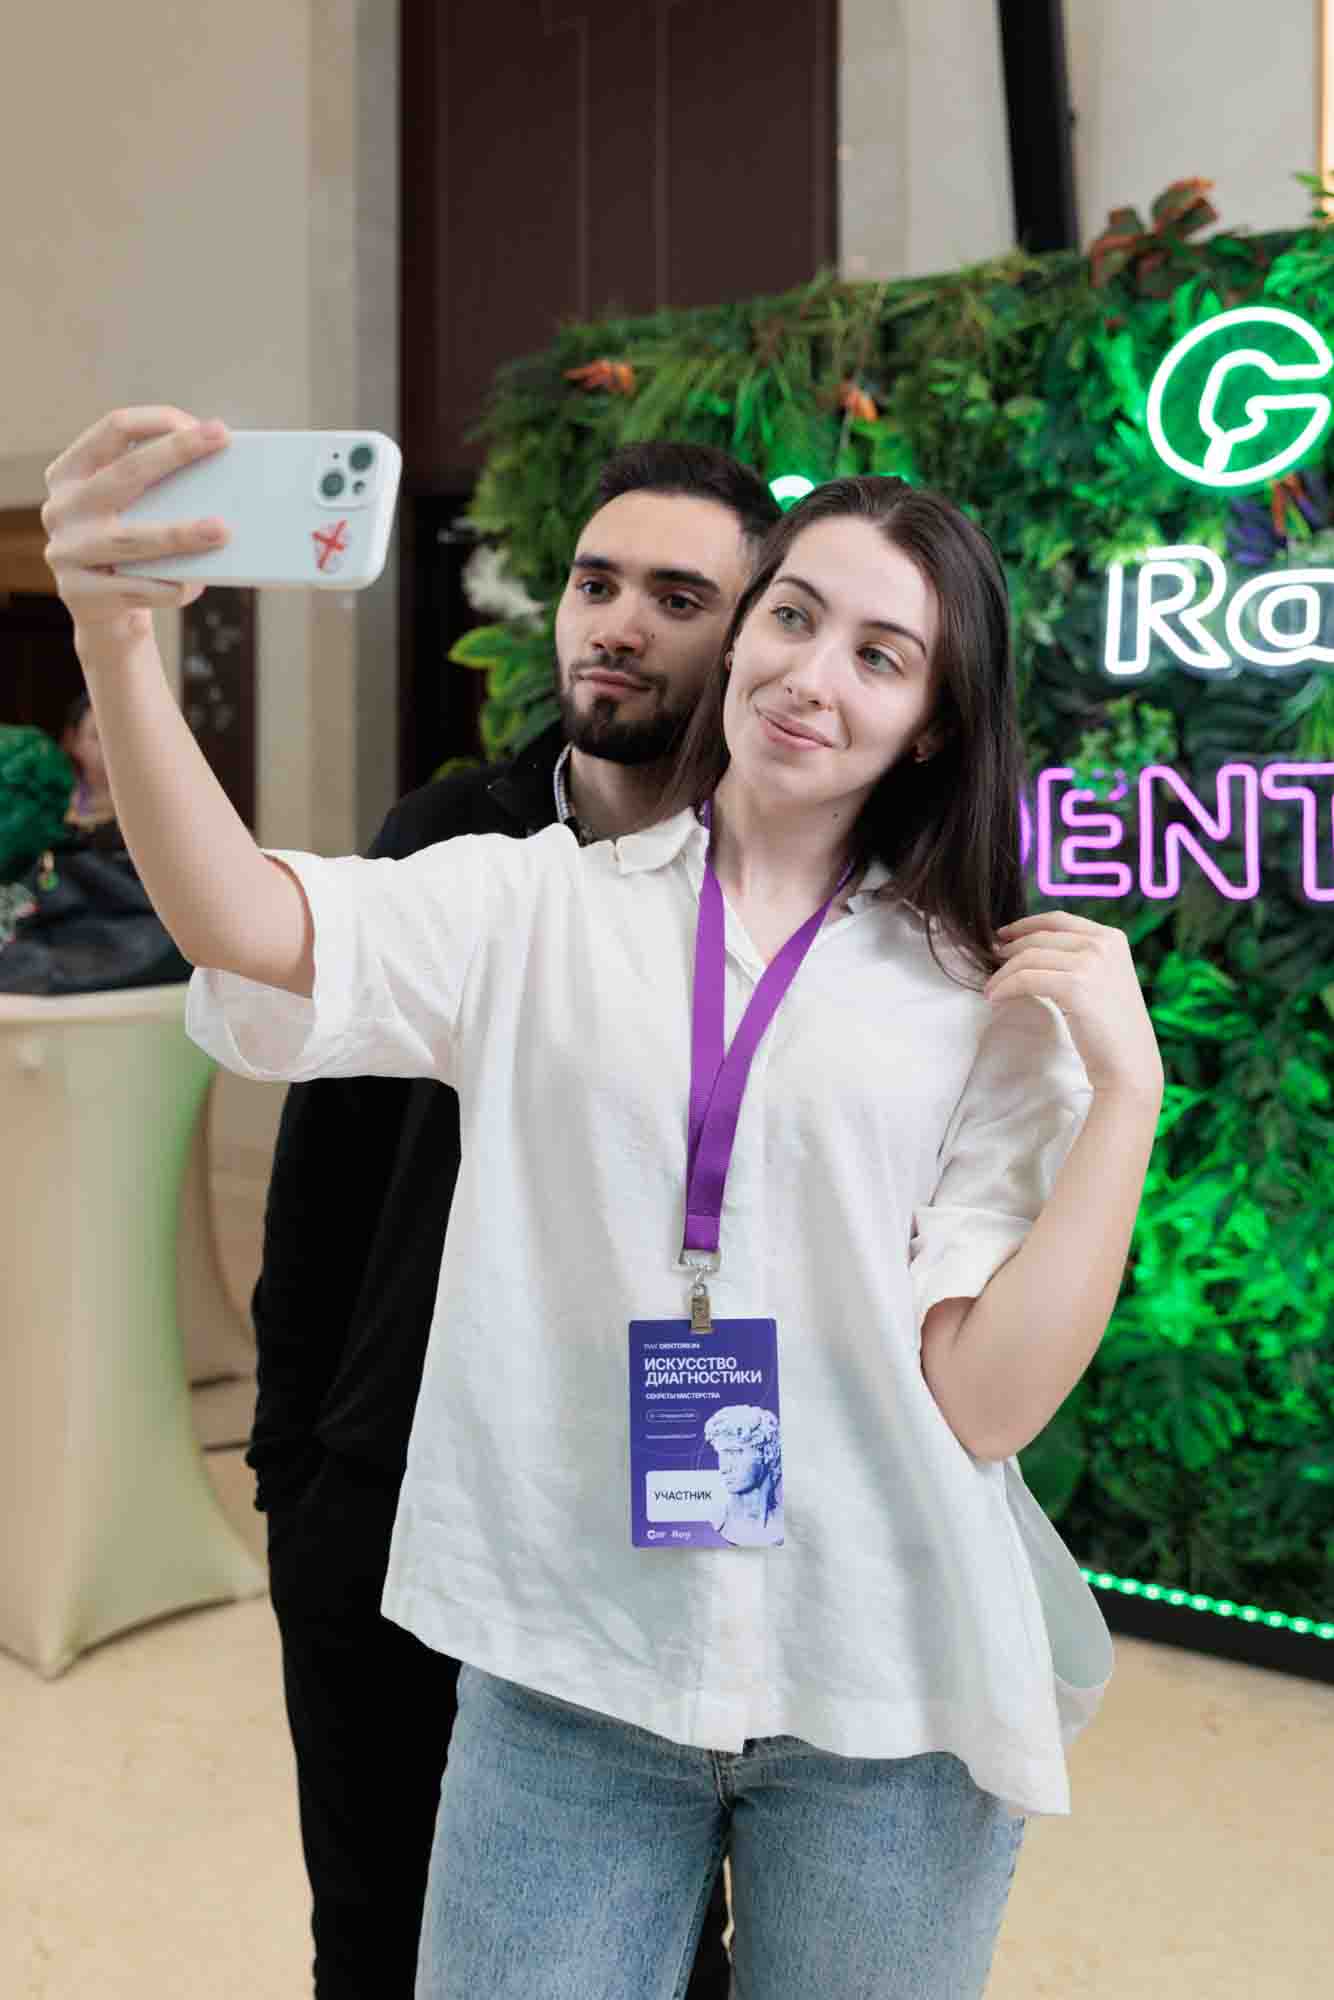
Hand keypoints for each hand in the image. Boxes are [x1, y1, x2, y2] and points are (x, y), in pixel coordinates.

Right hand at [42, 407, 230, 654]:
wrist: (108, 621)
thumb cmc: (134, 557)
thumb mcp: (136, 515)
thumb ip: (160, 492)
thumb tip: (222, 478)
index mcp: (71, 473)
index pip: (114, 428)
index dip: (160, 421)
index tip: (208, 428)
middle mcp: (62, 506)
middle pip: (124, 473)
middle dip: (176, 453)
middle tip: (219, 441)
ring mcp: (65, 550)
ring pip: (130, 538)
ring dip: (179, 534)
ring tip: (221, 530)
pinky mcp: (78, 594)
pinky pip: (134, 589)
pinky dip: (169, 587)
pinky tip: (193, 585)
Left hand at [985, 911, 1163, 1101]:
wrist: (1128, 1062)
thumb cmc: (1110, 1026)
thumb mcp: (1102, 979)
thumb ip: (1078, 957)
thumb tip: (1028, 946)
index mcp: (1111, 937)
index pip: (1058, 920)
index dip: (1025, 925)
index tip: (1003, 935)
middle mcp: (1103, 944)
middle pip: (1039, 938)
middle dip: (1010, 950)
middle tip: (991, 963)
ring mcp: (1090, 963)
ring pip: (1028, 958)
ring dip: (1002, 974)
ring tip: (990, 988)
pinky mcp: (1075, 986)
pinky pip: (1025, 979)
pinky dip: (1005, 987)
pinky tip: (995, 998)